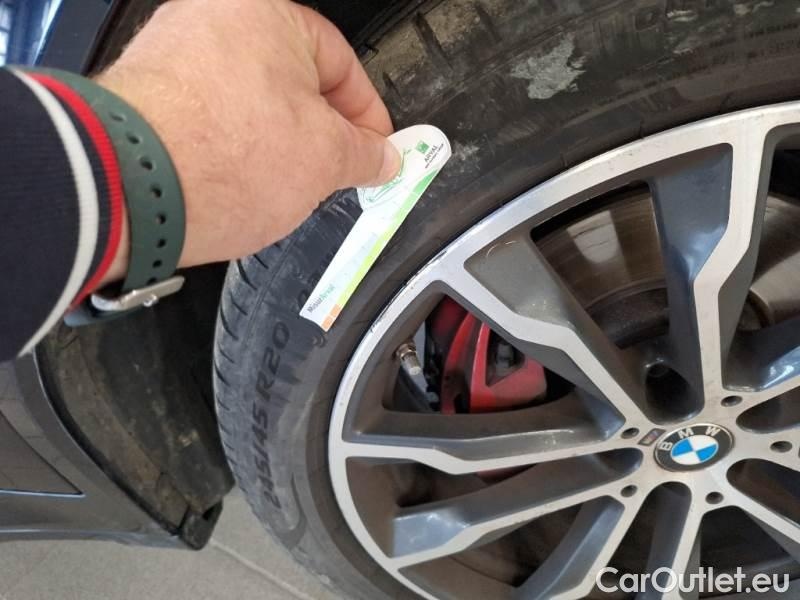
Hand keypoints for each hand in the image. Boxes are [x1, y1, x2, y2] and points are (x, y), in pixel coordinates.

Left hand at [95, 0, 399, 283]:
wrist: (130, 190)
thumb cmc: (220, 156)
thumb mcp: (324, 160)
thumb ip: (365, 154)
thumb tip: (383, 157)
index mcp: (268, 13)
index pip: (342, 65)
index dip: (368, 117)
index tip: (377, 152)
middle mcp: (214, 20)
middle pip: (293, 83)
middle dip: (321, 135)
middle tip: (337, 174)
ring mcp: (175, 56)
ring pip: (251, 105)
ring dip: (276, 146)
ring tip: (283, 189)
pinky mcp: (148, 97)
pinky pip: (211, 121)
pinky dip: (233, 152)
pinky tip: (239, 186)